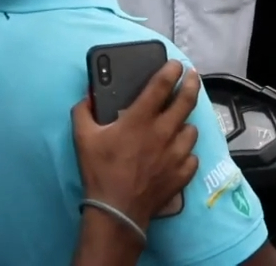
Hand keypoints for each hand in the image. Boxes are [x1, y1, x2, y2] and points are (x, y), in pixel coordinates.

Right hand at [71, 60, 200, 227]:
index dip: (171, 70)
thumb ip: (83, 111)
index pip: (163, 85)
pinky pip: (193, 157)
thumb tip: (87, 97)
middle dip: (191, 84)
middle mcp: (164, 131)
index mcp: (141, 118)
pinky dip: (187, 153)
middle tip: (192, 77)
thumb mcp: (82, 137)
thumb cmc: (100, 171)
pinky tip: (179, 153)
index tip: (176, 64)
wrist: (117, 210)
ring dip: (186, 122)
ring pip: (192, 129)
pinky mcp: (183, 173)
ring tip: (180, 122)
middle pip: (187, 100)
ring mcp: (177, 153)